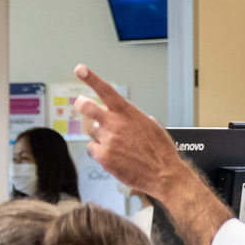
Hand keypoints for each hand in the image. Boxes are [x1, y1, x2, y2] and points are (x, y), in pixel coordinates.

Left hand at [72, 66, 189, 197]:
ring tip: (118, 146)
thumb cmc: (162, 152)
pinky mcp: (103, 156)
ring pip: (93, 132)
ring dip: (101, 136)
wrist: (164, 175)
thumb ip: (134, 117)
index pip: (106, 91)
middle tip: (81, 103)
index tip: (80, 69)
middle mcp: (115, 124)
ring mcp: (107, 140)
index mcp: (128, 113)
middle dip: (81, 104)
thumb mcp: (153, 126)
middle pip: (87, 107)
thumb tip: (126, 116)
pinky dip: (101, 152)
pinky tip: (114, 156)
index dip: (91, 78)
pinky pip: (93, 149)